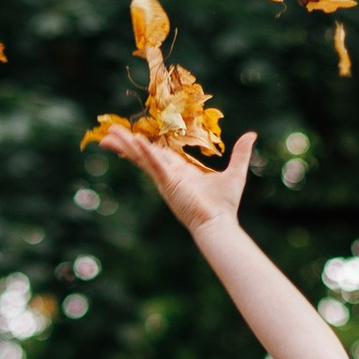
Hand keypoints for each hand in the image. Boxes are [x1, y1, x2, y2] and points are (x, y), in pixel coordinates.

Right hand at [93, 123, 257, 237]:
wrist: (219, 223)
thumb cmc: (225, 204)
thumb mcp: (236, 172)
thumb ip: (240, 152)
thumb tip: (251, 135)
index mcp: (179, 172)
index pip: (157, 154)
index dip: (143, 144)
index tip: (130, 136)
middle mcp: (168, 175)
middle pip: (142, 154)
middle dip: (125, 144)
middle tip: (107, 134)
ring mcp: (166, 179)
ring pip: (142, 158)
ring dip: (126, 146)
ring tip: (108, 136)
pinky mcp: (169, 183)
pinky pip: (155, 165)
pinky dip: (146, 153)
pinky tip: (135, 141)